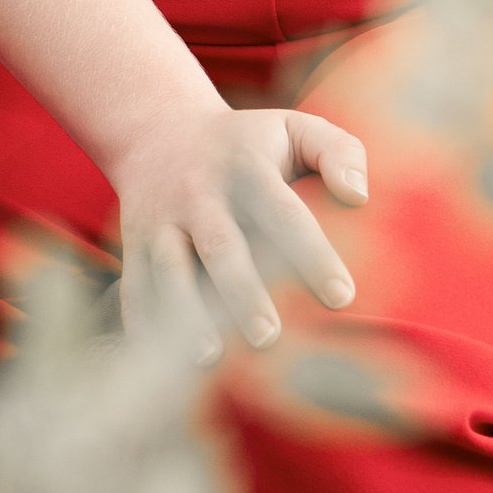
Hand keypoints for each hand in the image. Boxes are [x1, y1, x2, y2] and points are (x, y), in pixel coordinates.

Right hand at [112, 101, 368, 356]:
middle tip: (269, 337)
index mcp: (246, 167)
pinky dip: (143, 324)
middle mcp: (199, 195)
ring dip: (187, 314)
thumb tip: (359, 197)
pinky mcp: (134, 246)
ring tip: (209, 357)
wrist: (158, 130)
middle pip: (221, 247)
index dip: (312, 254)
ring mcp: (161, 221)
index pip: (283, 213)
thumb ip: (339, 152)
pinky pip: (135, 287)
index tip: (342, 297)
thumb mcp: (294, 128)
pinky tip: (161, 365)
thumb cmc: (248, 144)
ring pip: (170, 270)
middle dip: (243, 294)